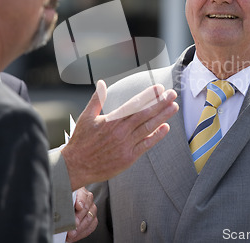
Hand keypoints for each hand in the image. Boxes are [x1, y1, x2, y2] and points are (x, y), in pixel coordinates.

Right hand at [61, 80, 177, 189]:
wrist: (75, 166)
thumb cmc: (81, 141)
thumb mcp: (86, 117)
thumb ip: (97, 99)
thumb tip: (101, 83)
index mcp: (111, 120)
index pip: (134, 104)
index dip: (148, 95)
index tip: (159, 88)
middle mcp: (120, 131)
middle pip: (145, 114)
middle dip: (160, 103)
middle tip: (172, 94)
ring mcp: (125, 144)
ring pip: (148, 127)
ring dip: (162, 116)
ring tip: (173, 107)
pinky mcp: (128, 157)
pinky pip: (146, 145)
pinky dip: (156, 136)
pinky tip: (166, 128)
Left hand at [65, 187, 96, 241]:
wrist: (64, 205)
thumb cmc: (62, 201)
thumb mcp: (60, 198)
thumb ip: (62, 201)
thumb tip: (58, 208)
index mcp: (79, 190)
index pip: (83, 194)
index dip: (81, 200)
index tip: (78, 207)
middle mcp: (87, 198)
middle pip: (87, 207)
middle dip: (79, 218)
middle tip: (73, 225)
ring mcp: (91, 207)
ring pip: (91, 217)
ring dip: (81, 227)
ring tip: (71, 234)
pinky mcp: (93, 217)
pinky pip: (92, 225)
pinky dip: (83, 232)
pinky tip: (75, 235)